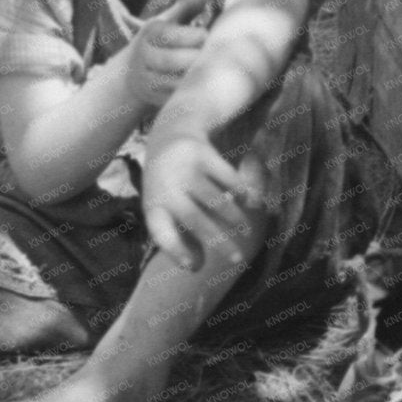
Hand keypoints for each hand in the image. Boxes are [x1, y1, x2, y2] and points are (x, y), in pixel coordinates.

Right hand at [120, 0, 207, 109]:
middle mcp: (144, 57)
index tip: (207, 35)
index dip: (191, 36)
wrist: (132, 74)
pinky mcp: (153, 99)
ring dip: (196, 78)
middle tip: (216, 56)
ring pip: (174, 82)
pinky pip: (175, 98)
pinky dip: (191, 94)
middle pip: (171, 60)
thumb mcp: (166, 23)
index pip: (169, 34)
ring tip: (215, 71)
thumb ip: (186, 9)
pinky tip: (206, 86)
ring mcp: (146, 80)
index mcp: (150, 34)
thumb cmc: (159, 43)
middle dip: (196, 58)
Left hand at [141, 133, 250, 271]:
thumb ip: (179, 237)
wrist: (169, 134)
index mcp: (153, 206)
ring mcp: (185, 169)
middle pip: (194, 219)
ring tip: (246, 232)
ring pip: (215, 200)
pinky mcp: (203, 154)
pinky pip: (228, 179)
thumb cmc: (170, 185)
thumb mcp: (166, 209)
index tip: (194, 268)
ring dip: (234, 219)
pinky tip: (249, 202)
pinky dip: (241, 193)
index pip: (162, 233)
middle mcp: (166, 187)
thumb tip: (196, 267)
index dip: (177, 251)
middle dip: (218, 242)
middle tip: (237, 259)